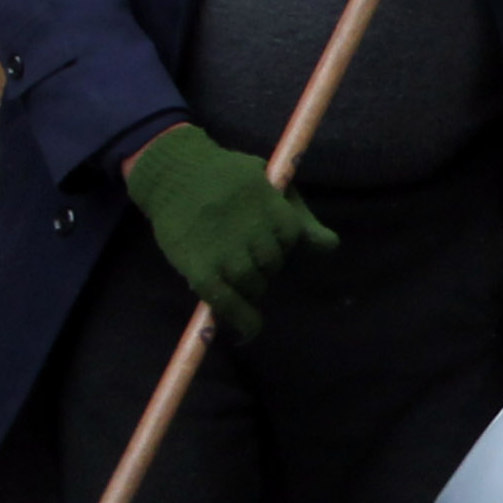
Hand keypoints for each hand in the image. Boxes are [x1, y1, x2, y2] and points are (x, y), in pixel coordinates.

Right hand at [122, 123, 337, 338]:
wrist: (171, 172)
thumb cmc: (223, 174)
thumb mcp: (267, 181)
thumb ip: (299, 215)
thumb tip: (331, 246)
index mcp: (270, 204)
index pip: (291, 237)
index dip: (279, 241)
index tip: (263, 238)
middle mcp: (251, 229)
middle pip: (273, 263)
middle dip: (264, 264)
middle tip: (243, 257)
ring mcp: (225, 252)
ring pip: (253, 284)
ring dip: (251, 288)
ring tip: (236, 278)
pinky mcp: (201, 269)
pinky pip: (227, 302)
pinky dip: (242, 319)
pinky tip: (249, 329)